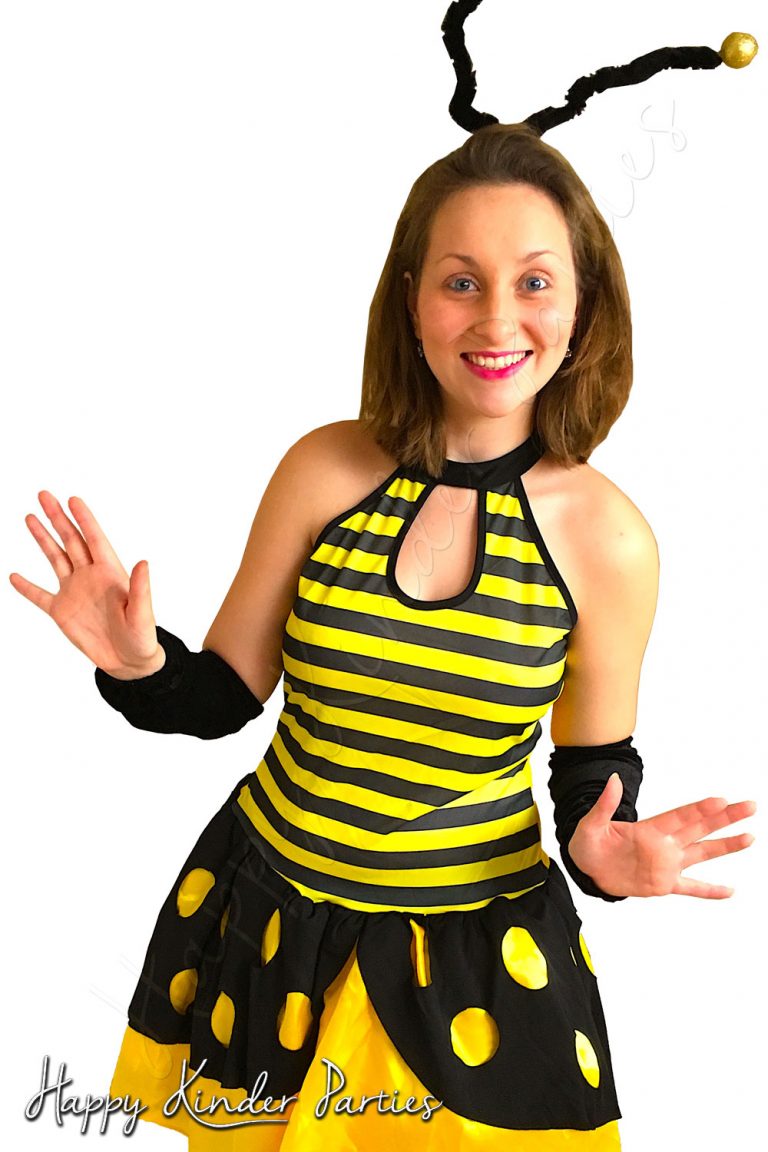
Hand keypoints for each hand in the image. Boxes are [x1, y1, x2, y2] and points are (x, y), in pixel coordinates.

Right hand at [9, 491, 163, 677]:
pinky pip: (39, 596)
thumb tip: (143, 562)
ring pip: (55, 558)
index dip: (84, 519)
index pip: (94, 539)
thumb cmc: (141, 636)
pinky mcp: (61, 611)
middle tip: (44, 495)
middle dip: (58, 518)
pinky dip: (26, 587)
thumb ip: (141, 588)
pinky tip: (13, 576)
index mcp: (110, 572)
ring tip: (30, 517)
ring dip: (43, 538)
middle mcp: (90, 576)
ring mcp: (74, 592)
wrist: (129, 661)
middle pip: (71, 540)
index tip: (73, 499)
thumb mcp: (143, 613)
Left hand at [568, 774, 756, 898]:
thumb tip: (613, 780)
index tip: (720, 800)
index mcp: (649, 829)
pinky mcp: (663, 884)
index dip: (700, 809)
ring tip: (749, 837)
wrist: (588, 868)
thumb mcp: (590, 824)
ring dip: (725, 846)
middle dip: (724, 818)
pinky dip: (709, 891)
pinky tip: (729, 891)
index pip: (680, 817)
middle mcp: (664, 844)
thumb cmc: (588, 843)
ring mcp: (666, 864)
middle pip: (700, 828)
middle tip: (749, 806)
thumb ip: (604, 805)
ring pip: (701, 854)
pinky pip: (690, 887)